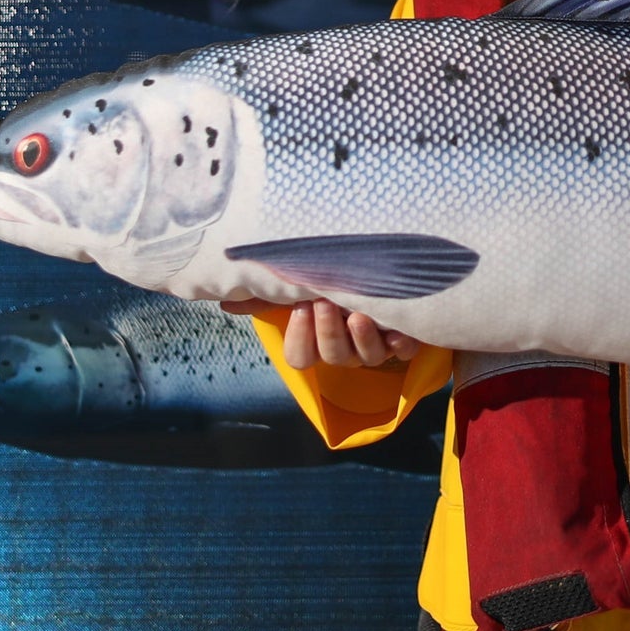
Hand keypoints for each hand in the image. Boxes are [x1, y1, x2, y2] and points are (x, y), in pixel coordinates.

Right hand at [220, 298, 418, 367]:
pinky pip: (403, 350)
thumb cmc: (329, 282)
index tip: (299, 307)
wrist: (377, 273)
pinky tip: (396, 327)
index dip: (299, 338)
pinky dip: (401, 341)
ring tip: (357, 316)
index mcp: (316, 340)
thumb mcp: (297, 286)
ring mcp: (374, 347)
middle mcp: (344, 348)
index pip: (300, 357)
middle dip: (328, 332)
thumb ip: (265, 294)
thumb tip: (226, 300)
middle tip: (325, 303)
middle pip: (332, 356)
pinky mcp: (403, 340)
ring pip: (367, 357)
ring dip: (362, 339)